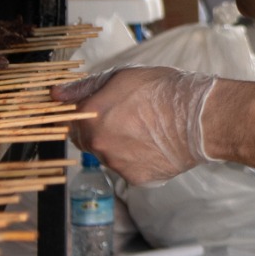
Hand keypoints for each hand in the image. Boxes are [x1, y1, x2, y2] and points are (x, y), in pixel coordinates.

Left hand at [53, 66, 217, 185]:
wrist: (199, 118)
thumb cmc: (164, 91)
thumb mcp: (122, 76)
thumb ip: (85, 87)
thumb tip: (55, 94)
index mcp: (90, 116)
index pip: (68, 119)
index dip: (82, 113)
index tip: (96, 108)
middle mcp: (98, 145)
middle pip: (86, 139)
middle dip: (98, 129)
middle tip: (125, 116)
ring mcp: (116, 165)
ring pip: (107, 155)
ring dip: (118, 144)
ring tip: (145, 129)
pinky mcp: (135, 179)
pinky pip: (127, 168)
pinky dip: (135, 159)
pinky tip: (152, 144)